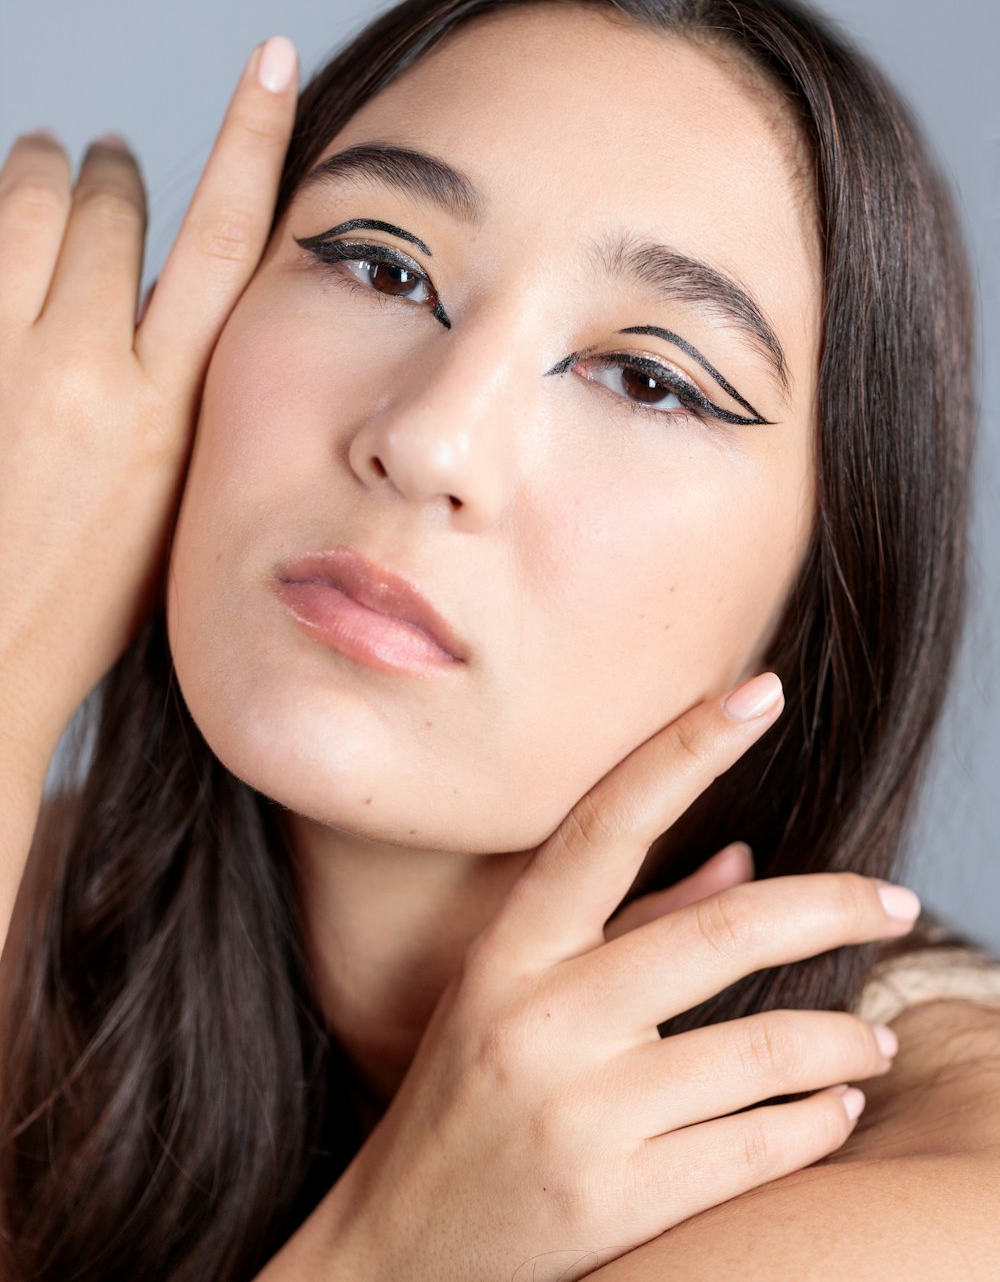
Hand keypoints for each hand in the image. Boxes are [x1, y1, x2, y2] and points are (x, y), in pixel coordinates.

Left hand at [0, 36, 297, 755]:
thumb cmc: (74, 611)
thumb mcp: (166, 515)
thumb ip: (176, 413)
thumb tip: (165, 336)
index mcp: (167, 415)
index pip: (224, 246)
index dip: (251, 141)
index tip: (263, 61)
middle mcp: (86, 376)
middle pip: (110, 208)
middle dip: (105, 172)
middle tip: (99, 164)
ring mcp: (0, 368)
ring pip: (22, 207)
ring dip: (33, 168)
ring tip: (37, 162)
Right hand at [322, 674, 916, 1281]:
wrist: (395, 1255)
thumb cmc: (463, 1104)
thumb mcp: (518, 999)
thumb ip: (633, 926)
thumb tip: (743, 860)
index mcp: (509, 953)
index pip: (604, 825)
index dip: (683, 749)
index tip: (758, 692)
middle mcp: (538, 1020)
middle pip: (720, 934)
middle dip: (830, 907)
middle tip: (897, 900)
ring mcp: (576, 1116)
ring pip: (761, 1053)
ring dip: (844, 1039)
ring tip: (875, 1037)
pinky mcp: (611, 1205)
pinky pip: (755, 1147)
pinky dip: (818, 1121)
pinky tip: (837, 1109)